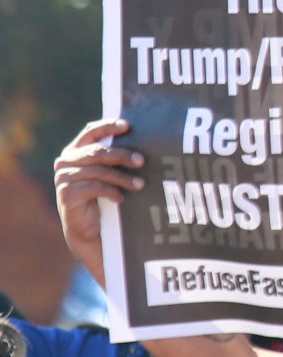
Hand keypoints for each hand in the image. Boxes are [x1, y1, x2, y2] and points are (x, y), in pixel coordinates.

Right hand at [55, 119, 141, 272]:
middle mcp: (65, 161)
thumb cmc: (104, 197)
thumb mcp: (110, 173)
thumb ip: (115, 157)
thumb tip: (145, 137)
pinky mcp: (66, 194)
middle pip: (97, 152)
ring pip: (99, 171)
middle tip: (142, 161)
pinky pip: (94, 186)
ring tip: (141, 184)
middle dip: (122, 155)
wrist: (91, 229)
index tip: (128, 126)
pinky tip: (121, 198)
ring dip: (123, 177)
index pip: (90, 132)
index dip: (108, 126)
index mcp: (75, 151)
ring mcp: (63, 177)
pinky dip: (111, 191)